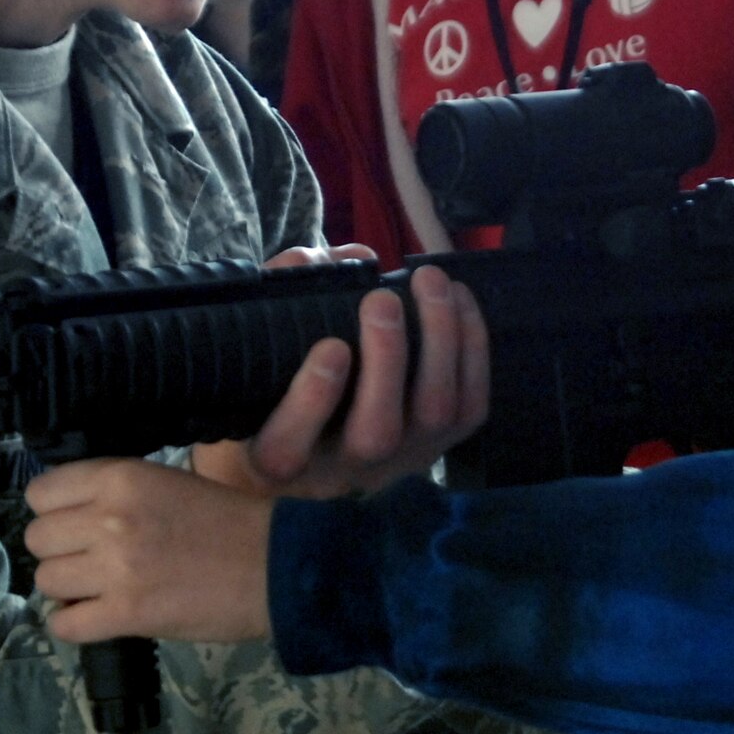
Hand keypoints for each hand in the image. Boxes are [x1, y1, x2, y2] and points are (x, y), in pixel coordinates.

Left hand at [25, 458, 274, 643]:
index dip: (52, 510)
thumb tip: (69, 512)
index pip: (41, 492)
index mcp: (121, 478)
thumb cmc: (227, 520)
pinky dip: (73, 624)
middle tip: (87, 559)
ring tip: (95, 588)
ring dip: (67, 588)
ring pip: (46, 582)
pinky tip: (95, 616)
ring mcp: (114, 569)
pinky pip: (64, 625)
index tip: (71, 522)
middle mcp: (108, 519)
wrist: (274, 565)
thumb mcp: (166, 481)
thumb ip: (116, 491)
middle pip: (37, 539)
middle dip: (58, 551)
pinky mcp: (125, 614)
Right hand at [189, 251, 488, 498]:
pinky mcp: (441, 446)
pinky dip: (472, 347)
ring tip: (429, 280)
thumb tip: (333, 260)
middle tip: (382, 299)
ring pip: (432, 418)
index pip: (286, 449)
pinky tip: (459, 297)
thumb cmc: (281, 376)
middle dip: (387, 361)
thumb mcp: (262, 342)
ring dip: (439, 342)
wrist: (322, 440)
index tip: (330, 346)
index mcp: (278, 457)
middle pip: (375, 435)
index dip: (312, 400)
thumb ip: (286, 296)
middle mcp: (341, 472)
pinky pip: (470, 407)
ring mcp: (398, 462)